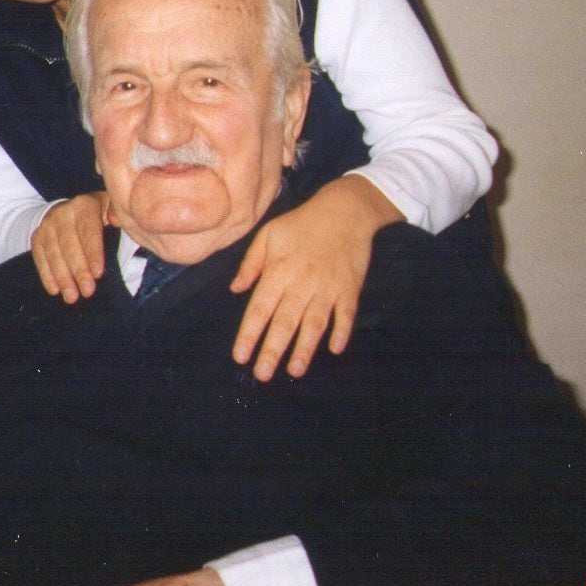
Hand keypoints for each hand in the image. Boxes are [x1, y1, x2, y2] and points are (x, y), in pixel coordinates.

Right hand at [32, 190, 109, 302]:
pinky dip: (47, 276)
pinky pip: (40, 258)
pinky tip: (55, 290)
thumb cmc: (97, 215)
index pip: (88, 230)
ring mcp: (47, 225)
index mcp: (85, 205)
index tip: (98, 273)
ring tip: (72, 297)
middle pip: (70, 245)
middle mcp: (63, 213)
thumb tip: (117, 221)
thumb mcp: (109, 208)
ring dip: (63, 277)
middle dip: (79, 270)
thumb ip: (116, 213)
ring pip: (54, 254)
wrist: (67, 210)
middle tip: (87, 291)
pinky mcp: (37, 237)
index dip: (93, 252)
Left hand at [229, 175, 402, 380]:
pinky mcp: (350, 289)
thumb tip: (235, 289)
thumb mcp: (269, 234)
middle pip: (285, 322)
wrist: (345, 211)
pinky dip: (341, 332)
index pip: (260, 308)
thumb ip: (251, 263)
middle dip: (272, 350)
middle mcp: (302, 282)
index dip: (249, 334)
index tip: (240, 356)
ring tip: (294, 371)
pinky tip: (334, 349)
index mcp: (279, 270)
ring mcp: (328, 287)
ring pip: (314, 323)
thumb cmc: (302, 223)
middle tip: (262, 375)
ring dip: (304, 348)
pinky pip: (346, 315)